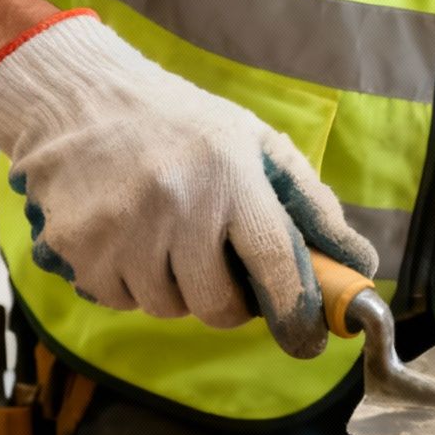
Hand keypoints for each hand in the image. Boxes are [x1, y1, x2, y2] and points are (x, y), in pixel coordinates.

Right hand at [0, 12, 376, 357]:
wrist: (80, 96)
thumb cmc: (184, 126)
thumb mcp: (257, 145)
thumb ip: (311, 206)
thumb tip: (357, 264)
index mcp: (231, 178)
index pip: (275, 264)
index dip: (297, 311)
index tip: (307, 339)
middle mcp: (176, 205)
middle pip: (218, 307)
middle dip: (231, 304)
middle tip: (225, 274)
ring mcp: (121, 229)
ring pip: (168, 308)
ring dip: (179, 291)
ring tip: (172, 242)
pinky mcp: (77, 246)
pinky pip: (121, 301)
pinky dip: (133, 285)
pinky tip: (132, 241)